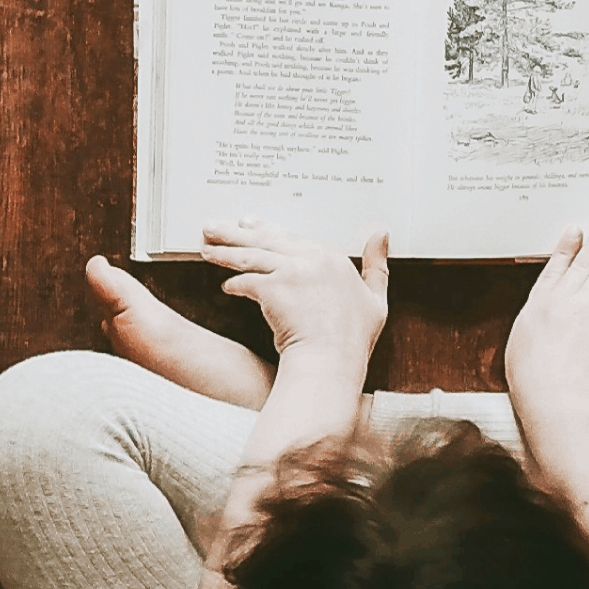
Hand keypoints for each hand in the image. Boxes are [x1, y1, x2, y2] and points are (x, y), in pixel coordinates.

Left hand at [200, 219, 389, 368]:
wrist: (331, 363)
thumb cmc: (352, 341)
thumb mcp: (376, 300)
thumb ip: (377, 265)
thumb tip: (381, 232)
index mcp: (333, 259)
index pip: (294, 238)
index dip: (269, 231)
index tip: (251, 225)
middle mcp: (313, 259)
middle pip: (267, 240)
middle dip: (237, 233)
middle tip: (215, 228)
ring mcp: (292, 272)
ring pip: (251, 255)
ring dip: (225, 251)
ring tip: (206, 248)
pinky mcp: (273, 288)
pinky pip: (246, 281)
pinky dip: (234, 284)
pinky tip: (225, 286)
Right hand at [505, 211, 588, 410]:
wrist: (553, 395)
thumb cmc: (532, 383)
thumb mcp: (520, 349)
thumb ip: (535, 331)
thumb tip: (546, 328)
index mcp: (537, 306)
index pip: (555, 268)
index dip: (567, 247)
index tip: (575, 229)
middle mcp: (561, 301)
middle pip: (585, 261)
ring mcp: (585, 308)